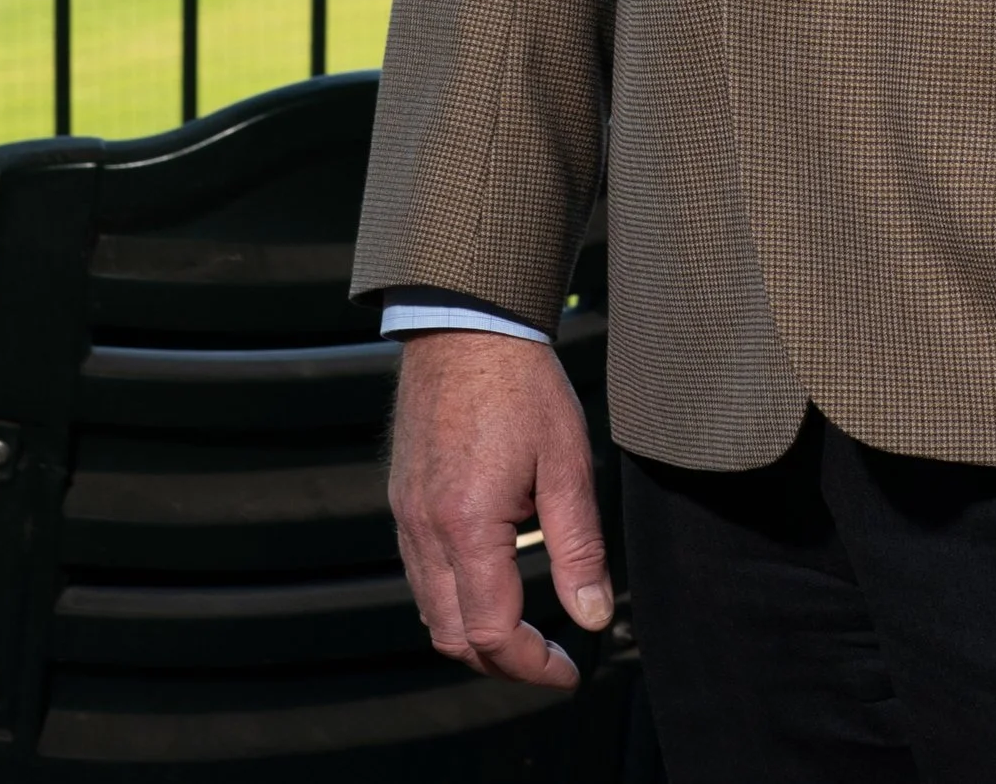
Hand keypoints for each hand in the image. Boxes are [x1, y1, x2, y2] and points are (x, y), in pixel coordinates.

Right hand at [388, 330, 614, 688]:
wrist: (466, 324)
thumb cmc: (522, 385)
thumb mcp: (567, 464)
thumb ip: (578, 548)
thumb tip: (592, 617)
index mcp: (467, 525)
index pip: (492, 633)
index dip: (532, 666)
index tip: (568, 671)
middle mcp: (426, 530)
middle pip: (453, 637)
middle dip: (503, 662)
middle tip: (549, 658)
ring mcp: (407, 516)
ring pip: (431, 611)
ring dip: (475, 634)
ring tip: (525, 627)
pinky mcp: (403, 500)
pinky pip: (420, 574)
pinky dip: (453, 598)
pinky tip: (490, 580)